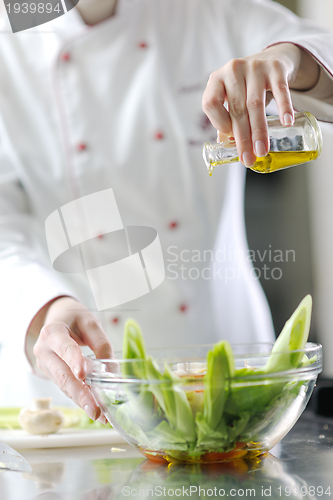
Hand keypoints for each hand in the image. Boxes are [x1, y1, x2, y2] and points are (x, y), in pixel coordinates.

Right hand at [32, 297, 113, 422]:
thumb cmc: (73, 319)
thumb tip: (111, 369)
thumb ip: (101, 343)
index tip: (83, 374)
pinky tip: (93, 408)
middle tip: (95, 410)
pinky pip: (65, 387)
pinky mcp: (51, 374)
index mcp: (52, 332)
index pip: (64, 348)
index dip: (74, 360)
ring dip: (82, 401)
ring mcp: (45, 365)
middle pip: (63, 374)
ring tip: (99, 415)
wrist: (57, 318)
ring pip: (64, 385)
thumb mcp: (90, 322)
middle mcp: (44, 350)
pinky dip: (80, 398)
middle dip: (80, 394)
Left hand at [202, 43, 319, 166]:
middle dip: (242, 138)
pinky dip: (283, 107)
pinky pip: (280, 90)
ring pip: (255, 104)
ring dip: (259, 130)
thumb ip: (227, 120)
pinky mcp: (275, 68)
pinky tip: (286, 122)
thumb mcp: (232, 98)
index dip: (219, 123)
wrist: (271, 58)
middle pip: (236, 109)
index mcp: (216, 79)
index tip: (230, 140)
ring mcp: (254, 67)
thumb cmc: (246, 86)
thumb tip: (227, 146)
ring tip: (262, 150)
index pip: (210, 103)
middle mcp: (233, 70)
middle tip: (248, 159)